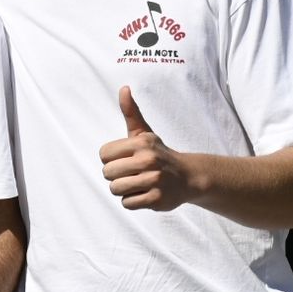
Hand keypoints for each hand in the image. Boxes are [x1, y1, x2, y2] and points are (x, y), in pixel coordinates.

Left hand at [99, 86, 196, 211]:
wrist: (188, 176)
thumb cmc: (158, 153)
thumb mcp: (144, 132)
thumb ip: (130, 111)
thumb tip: (123, 88)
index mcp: (140, 143)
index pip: (103, 155)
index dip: (111, 159)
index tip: (125, 159)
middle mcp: (148, 160)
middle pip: (107, 174)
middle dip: (116, 176)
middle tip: (132, 173)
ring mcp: (154, 180)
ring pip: (115, 190)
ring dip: (123, 190)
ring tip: (138, 183)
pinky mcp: (157, 199)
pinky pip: (127, 203)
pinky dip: (133, 201)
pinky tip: (145, 193)